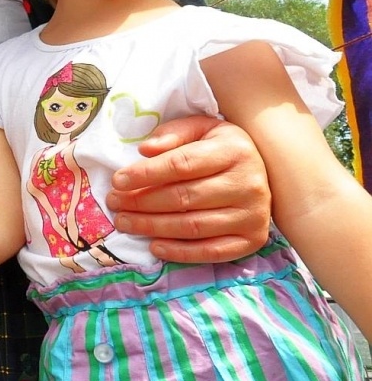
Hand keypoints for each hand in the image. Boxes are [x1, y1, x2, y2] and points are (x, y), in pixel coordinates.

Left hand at [108, 115, 270, 261]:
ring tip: (124, 222)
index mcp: (234, 151)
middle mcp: (248, 184)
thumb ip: (173, 134)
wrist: (265, 172)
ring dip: (152, 227)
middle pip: (184, 197)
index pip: (182, 165)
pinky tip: (154, 246)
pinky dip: (180, 252)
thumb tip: (145, 150)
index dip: (146, 174)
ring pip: (192, 226)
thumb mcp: (201, 129)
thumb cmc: (222, 149)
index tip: (117, 181)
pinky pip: (211, 251)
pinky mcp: (253, 239)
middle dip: (141, 202)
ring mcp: (253, 214)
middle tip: (114, 203)